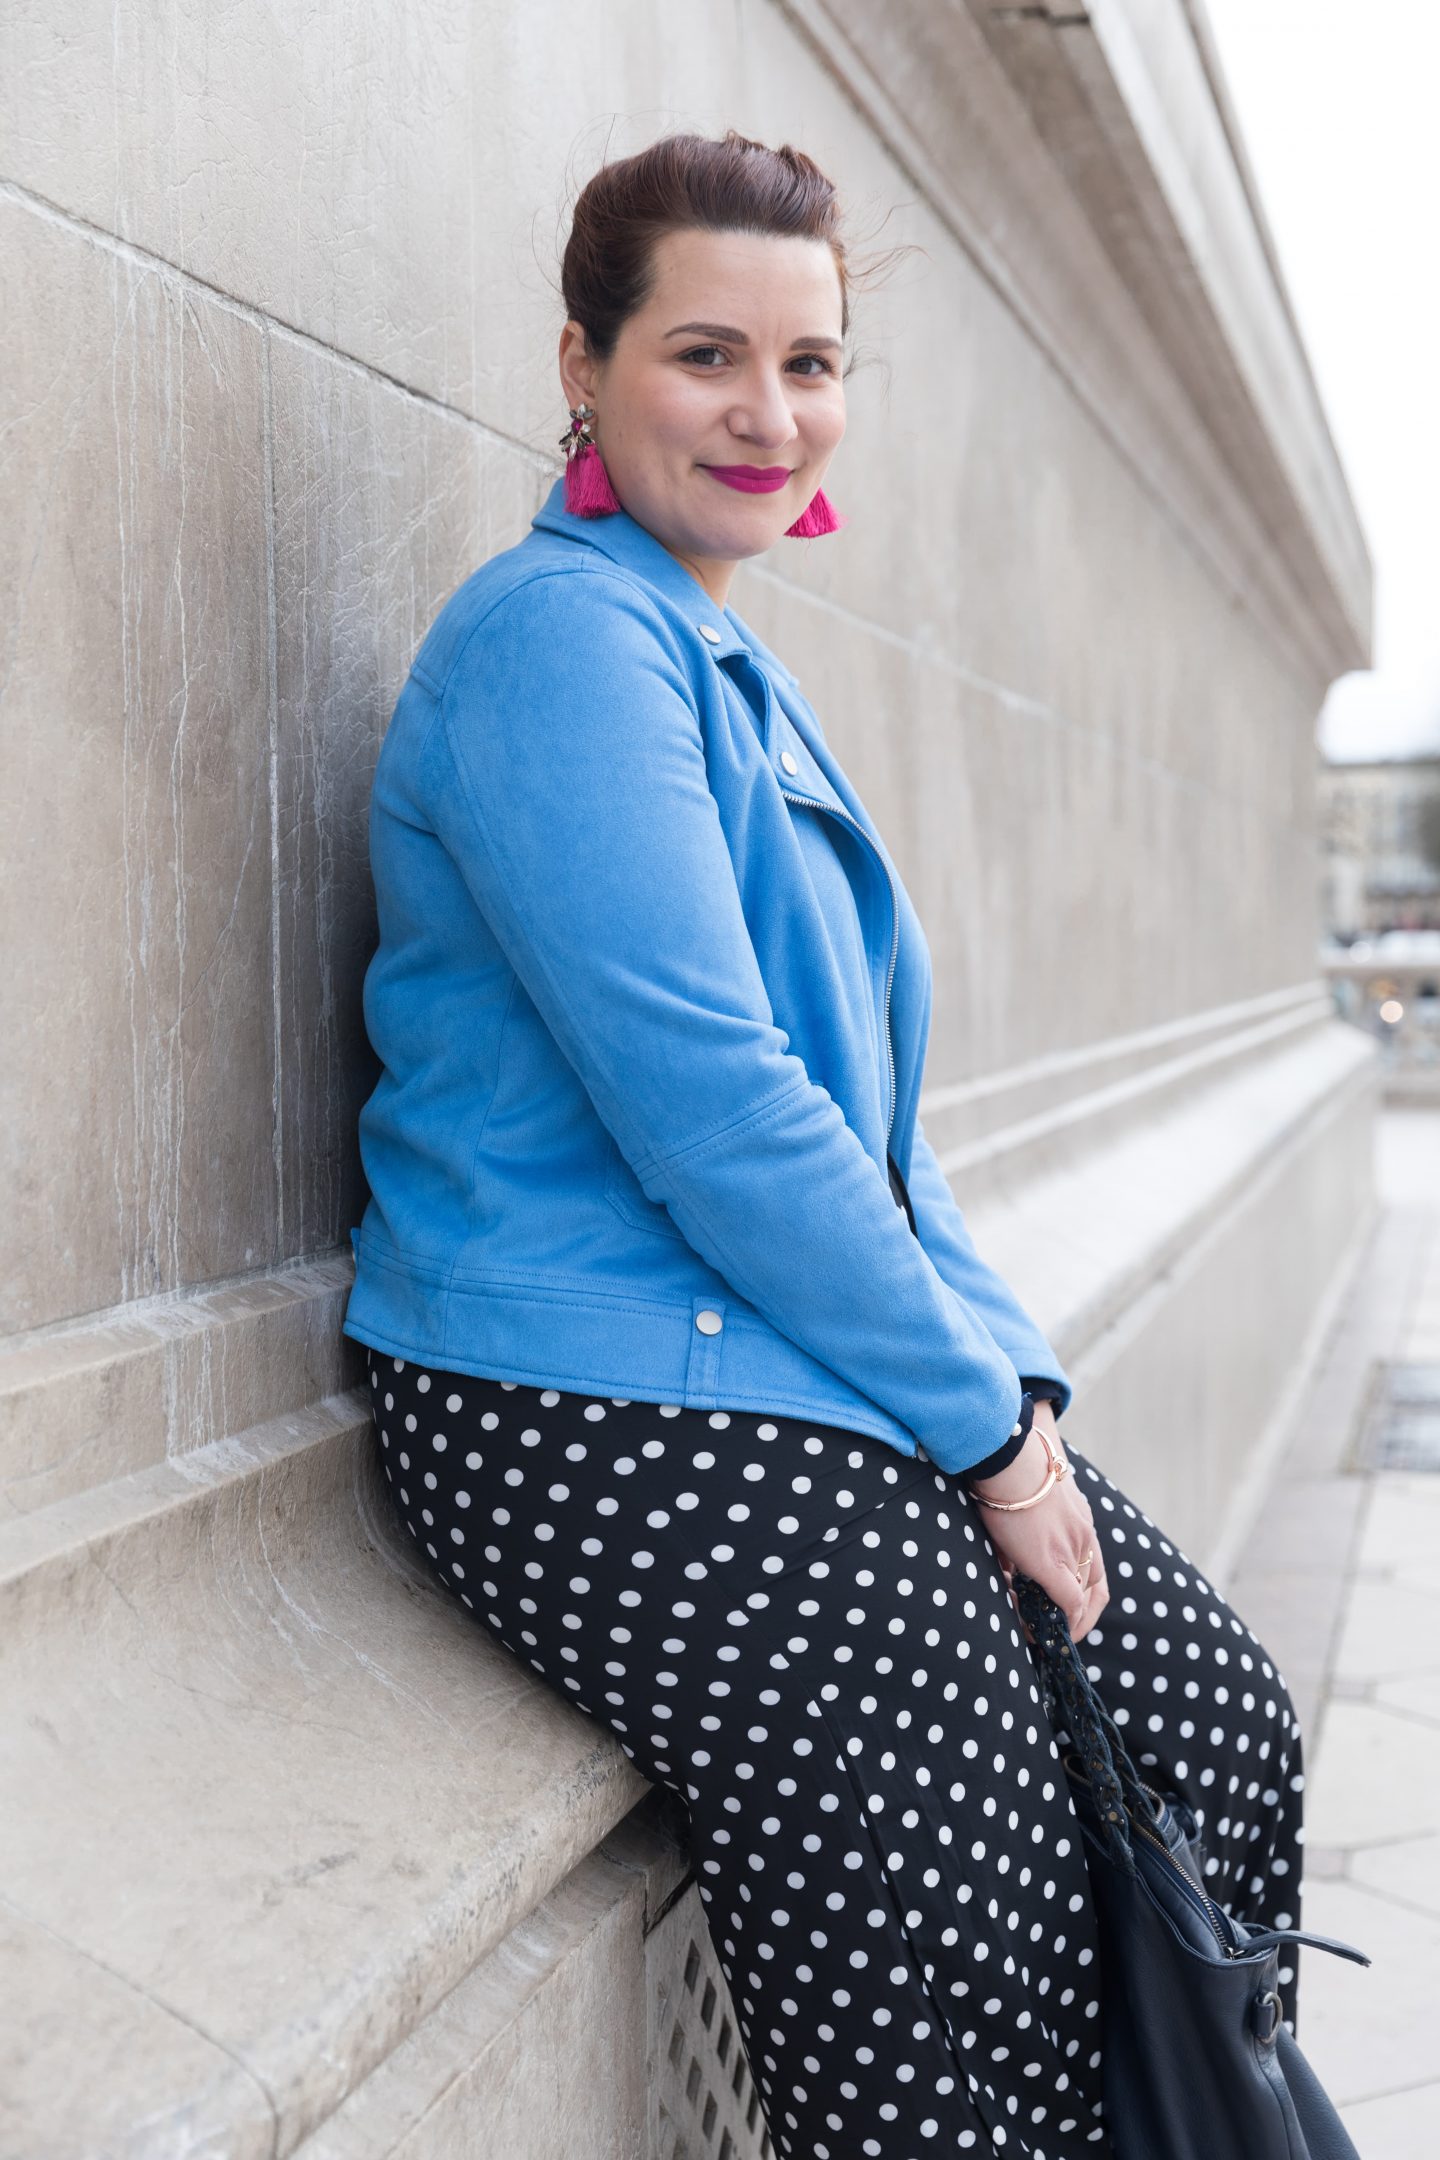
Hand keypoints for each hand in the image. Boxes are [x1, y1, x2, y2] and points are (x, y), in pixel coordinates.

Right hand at [966, 1404, 1108, 1641]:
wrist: (1007, 1458)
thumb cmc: (1009, 1471)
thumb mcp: (1028, 1504)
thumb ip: (1028, 1533)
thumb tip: (1010, 1563)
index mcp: (1081, 1523)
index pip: (1094, 1571)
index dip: (1084, 1598)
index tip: (1065, 1611)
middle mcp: (1084, 1539)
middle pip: (1093, 1590)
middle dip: (1078, 1616)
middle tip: (1057, 1630)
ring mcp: (1072, 1551)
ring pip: (1080, 1600)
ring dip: (1065, 1620)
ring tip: (1044, 1632)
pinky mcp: (1052, 1563)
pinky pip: (1067, 1604)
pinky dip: (1059, 1622)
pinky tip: (1041, 1630)